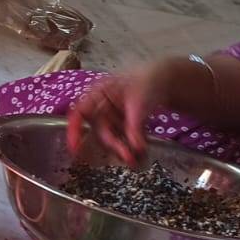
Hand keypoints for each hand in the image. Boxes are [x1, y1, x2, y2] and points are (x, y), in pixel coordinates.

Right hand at [67, 57, 207, 165]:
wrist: (165, 80)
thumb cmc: (148, 82)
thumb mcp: (140, 102)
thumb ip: (134, 126)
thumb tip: (135, 150)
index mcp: (98, 94)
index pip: (79, 113)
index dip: (74, 130)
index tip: (74, 149)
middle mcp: (101, 107)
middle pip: (100, 132)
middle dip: (114, 146)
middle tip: (129, 158)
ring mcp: (111, 118)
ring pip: (111, 139)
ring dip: (123, 150)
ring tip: (139, 157)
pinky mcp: (122, 126)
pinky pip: (123, 140)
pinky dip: (132, 147)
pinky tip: (142, 152)